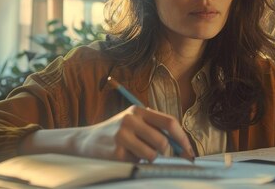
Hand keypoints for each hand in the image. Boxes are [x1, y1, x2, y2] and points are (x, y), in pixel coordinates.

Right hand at [73, 106, 194, 162]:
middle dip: (168, 153)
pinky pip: (138, 163)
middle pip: (163, 141)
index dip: (182, 138)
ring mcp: (122, 136)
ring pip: (152, 155)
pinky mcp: (115, 152)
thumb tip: (182, 146)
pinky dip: (136, 163)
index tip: (189, 151)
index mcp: (138, 110)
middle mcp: (130, 120)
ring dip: (149, 159)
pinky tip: (124, 157)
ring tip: (137, 154)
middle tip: (164, 157)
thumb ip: (154, 128)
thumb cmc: (116, 133)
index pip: (169, 122)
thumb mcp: (133, 122)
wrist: (85, 141)